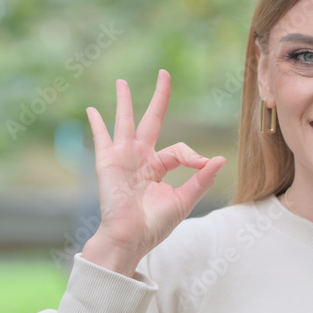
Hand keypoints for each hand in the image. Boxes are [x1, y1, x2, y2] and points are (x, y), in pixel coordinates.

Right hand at [82, 69, 225, 275]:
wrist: (130, 238)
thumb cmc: (155, 224)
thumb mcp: (183, 200)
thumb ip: (200, 179)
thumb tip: (220, 159)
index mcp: (159, 167)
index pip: (180, 149)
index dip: (193, 155)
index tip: (202, 164)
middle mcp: (141, 158)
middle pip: (152, 120)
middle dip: (159, 97)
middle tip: (164, 73)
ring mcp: (123, 158)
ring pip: (125, 122)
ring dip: (124, 101)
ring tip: (121, 82)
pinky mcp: (108, 162)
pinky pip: (101, 138)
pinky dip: (97, 123)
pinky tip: (92, 110)